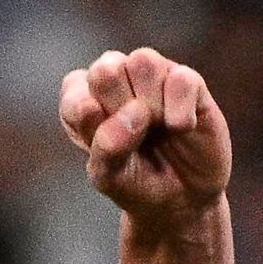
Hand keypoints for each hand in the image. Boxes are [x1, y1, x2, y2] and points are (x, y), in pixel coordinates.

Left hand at [62, 47, 230, 245]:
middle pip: (105, 70)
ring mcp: (153, 74)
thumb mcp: (110, 178)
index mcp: (83, 96)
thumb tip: (134, 113)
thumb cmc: (138, 182)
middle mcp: (115, 76)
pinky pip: (181, 79)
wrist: (183, 201)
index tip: (109, 151)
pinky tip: (182, 127)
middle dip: (120, 110)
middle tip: (137, 137)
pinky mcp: (188, 80)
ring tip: (161, 129)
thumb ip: (106, 148)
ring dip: (152, 106)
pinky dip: (180, 110)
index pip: (75, 94)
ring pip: (143, 62)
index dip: (92, 126)